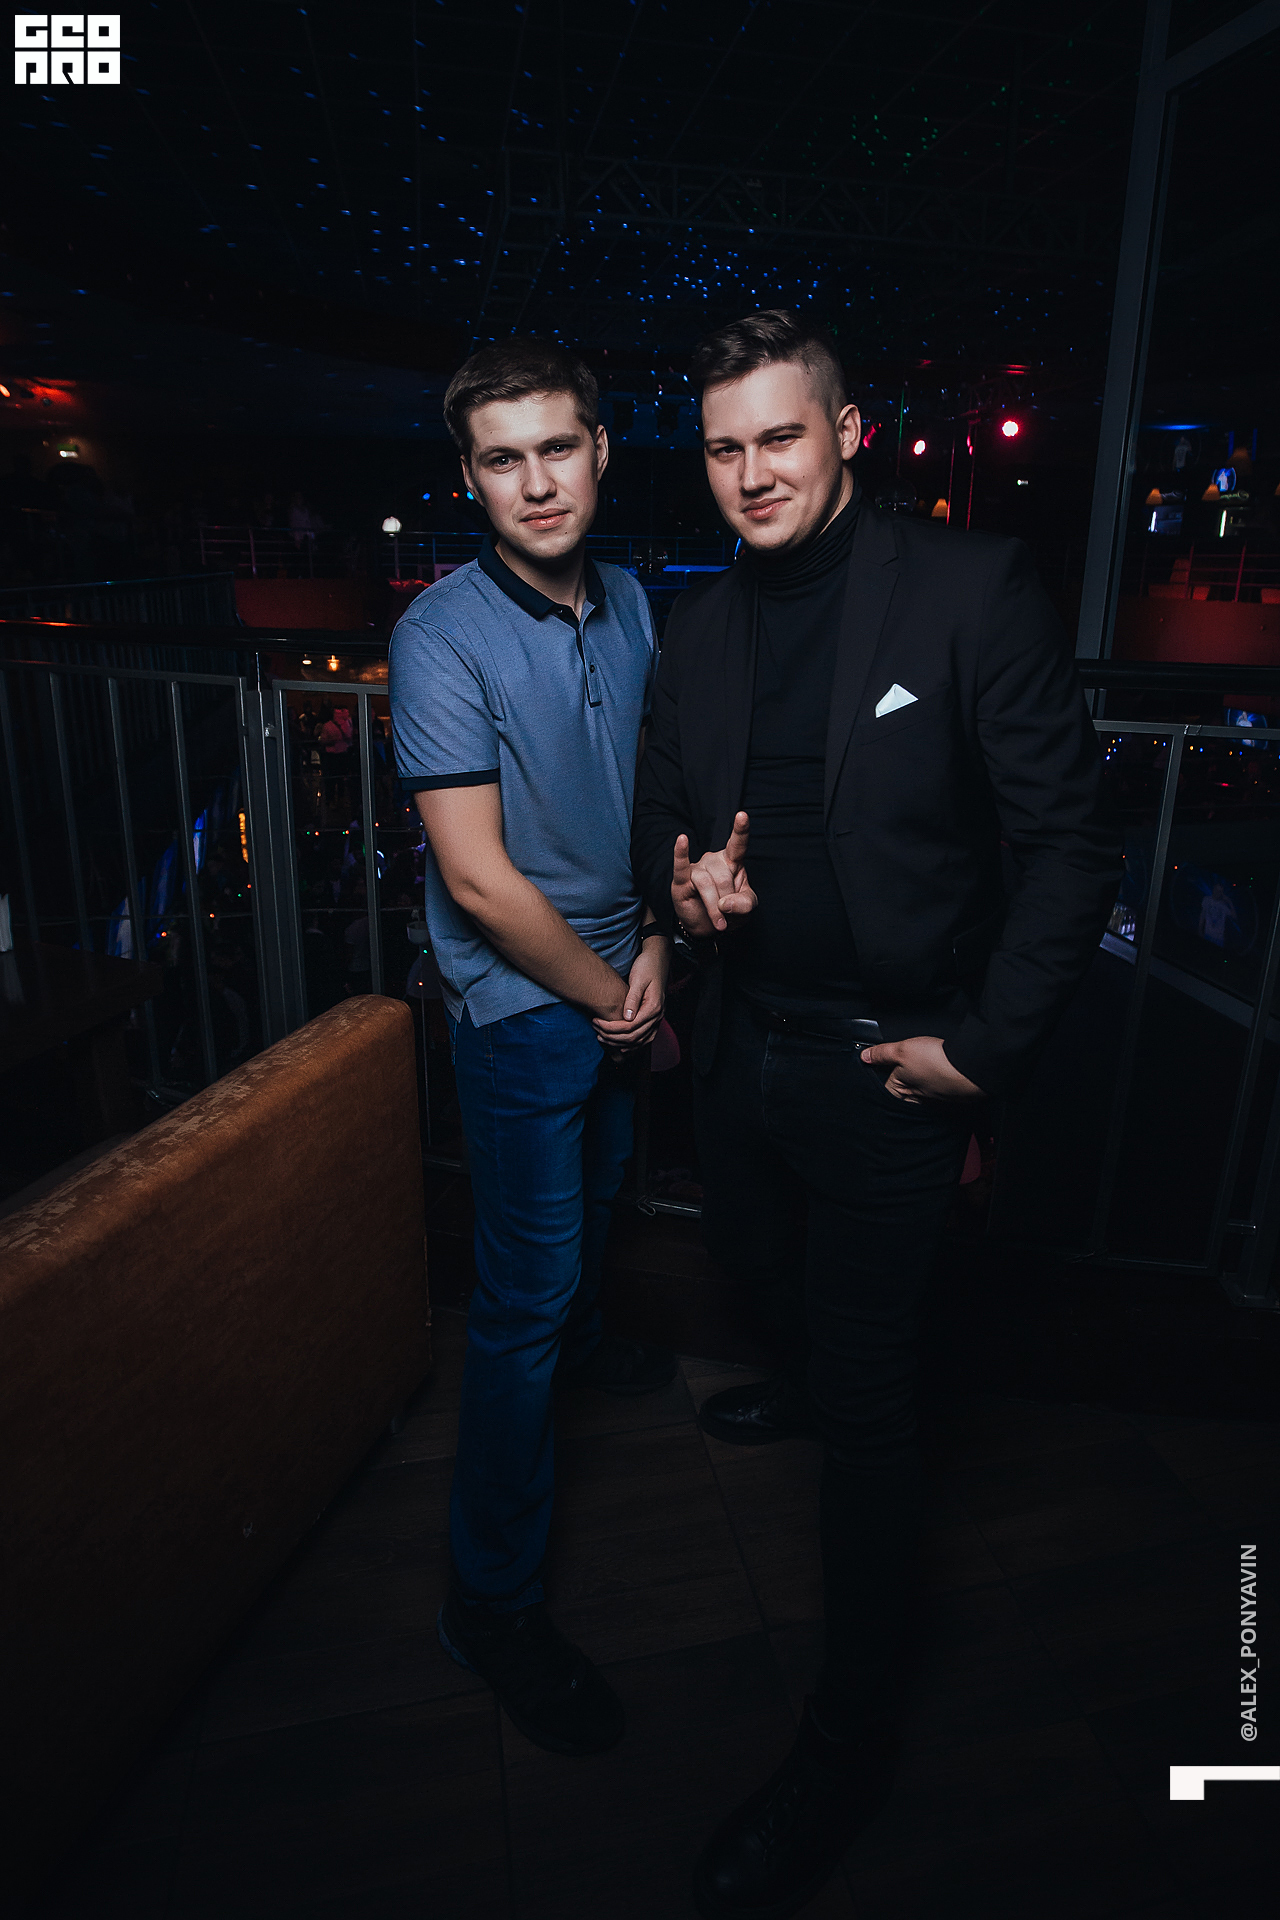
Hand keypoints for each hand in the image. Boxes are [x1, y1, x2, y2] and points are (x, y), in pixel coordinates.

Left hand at [592, 937, 669, 1051]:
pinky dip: (633, 1044)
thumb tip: (627, 1018)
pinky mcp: (654, 1018)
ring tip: (603, 1038)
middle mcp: (657, 1016)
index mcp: (653, 1007)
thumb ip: (632, 999)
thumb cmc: (647, 966)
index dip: (611, 1028)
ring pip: (640, 1041)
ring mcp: (657, 1018)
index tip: (596, 1022)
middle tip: (596, 1031)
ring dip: (621, 1043)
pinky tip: (621, 1045)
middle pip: (634, 1037)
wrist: (658, 959)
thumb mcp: (638, 979)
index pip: (630, 1027)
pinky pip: (645, 1037)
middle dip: (612, 1037)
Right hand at [672, 812, 756, 935]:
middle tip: (727, 917)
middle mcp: (713, 861)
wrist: (707, 927)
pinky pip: (681, 866)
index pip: (737, 844)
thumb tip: (724, 903)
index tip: (742, 815)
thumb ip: (743, 904)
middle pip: (722, 876)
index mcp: (732, 862)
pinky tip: (682, 840)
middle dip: (727, 900)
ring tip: (719, 922)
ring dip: (713, 906)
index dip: (740, 830)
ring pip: (705, 883)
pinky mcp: (680, 880)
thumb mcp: (745, 909)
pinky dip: (681, 853)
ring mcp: (696, 868)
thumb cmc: (728, 912)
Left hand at [859, 1035, 983, 1103]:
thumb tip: (865, 1056)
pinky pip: (938, 1090)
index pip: (883, 1087)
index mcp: (900, 1092)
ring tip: (924, 1066)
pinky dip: (937, 1082)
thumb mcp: (902, 1050)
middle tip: (905, 1064)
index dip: (881, 1073)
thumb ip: (882, 1053)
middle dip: (901, 1079)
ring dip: (921, 1081)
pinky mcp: (950, 1096)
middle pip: (902, 1091)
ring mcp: (934, 1100)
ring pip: (921, 1091)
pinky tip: (940, 1072)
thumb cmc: (936, 1062)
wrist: (971, 1068)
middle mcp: (916, 1101)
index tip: (881, 1063)